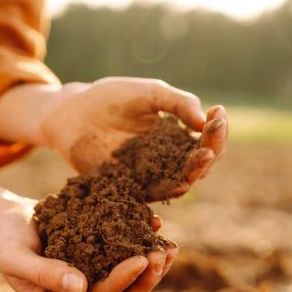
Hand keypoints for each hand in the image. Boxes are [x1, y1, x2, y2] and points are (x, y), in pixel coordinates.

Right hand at [0, 195, 176, 291]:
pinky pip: (124, 267)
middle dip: (145, 280)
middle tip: (163, 253)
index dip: (122, 280)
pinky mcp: (97, 271)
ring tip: (170, 247)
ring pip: (128, 290)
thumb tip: (81, 287)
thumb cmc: (6, 240)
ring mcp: (88, 290)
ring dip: (152, 270)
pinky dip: (143, 251)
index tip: (142, 257)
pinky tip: (156, 230)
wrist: (8, 223)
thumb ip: (44, 273)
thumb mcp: (16, 256)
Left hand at [40, 77, 228, 198]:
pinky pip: (152, 197)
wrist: (73, 111)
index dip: (217, 129)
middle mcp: (168, 161)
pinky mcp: (129, 189)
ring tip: (203, 156)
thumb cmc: (112, 98)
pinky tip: (181, 183)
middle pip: (201, 165)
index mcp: (177, 139)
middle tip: (213, 135)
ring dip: (196, 171)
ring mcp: (149, 177)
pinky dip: (169, 192)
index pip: (207, 141)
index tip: (218, 112)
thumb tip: (206, 122)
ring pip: (182, 182)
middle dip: (212, 150)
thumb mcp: (151, 93)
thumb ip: (179, 104)